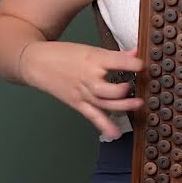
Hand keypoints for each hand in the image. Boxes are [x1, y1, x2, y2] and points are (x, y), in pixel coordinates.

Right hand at [20, 41, 143, 138]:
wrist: (37, 62)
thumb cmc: (64, 54)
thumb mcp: (90, 49)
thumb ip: (115, 55)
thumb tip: (136, 52)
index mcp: (93, 59)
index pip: (117, 62)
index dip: (133, 64)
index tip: (144, 66)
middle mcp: (89, 77)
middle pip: (109, 88)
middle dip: (125, 89)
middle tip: (139, 87)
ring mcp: (83, 92)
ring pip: (104, 103)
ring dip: (122, 106)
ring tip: (138, 105)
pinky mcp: (77, 103)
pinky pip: (92, 116)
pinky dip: (104, 125)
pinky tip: (115, 133)